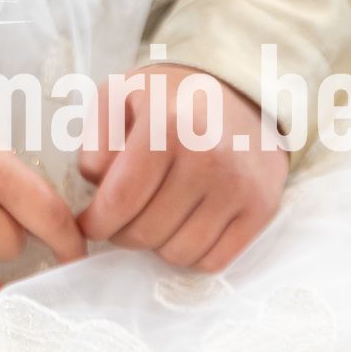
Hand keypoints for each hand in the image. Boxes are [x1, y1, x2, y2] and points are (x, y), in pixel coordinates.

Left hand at [76, 62, 288, 272]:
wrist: (239, 90)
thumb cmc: (170, 97)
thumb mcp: (120, 95)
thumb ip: (96, 139)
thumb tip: (95, 185)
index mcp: (166, 125)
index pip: (120, 199)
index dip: (96, 222)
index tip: (89, 223)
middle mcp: (207, 157)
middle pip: (146, 232)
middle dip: (122, 233)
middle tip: (122, 217)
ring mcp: (238, 185)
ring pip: (179, 253)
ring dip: (158, 244)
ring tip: (155, 215)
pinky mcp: (261, 206)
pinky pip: (214, 260)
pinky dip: (192, 253)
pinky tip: (184, 225)